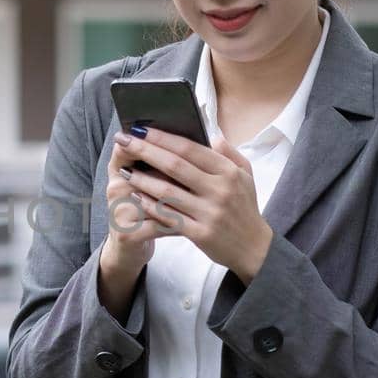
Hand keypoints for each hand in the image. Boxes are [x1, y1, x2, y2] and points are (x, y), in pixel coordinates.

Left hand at [111, 126, 274, 282]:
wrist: (254, 248)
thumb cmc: (245, 208)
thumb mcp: (246, 176)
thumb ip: (229, 153)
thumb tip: (212, 134)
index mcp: (228, 172)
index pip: (190, 148)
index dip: (163, 137)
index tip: (141, 129)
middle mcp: (220, 190)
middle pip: (175, 165)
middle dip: (145, 151)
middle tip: (122, 141)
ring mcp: (210, 212)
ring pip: (167, 192)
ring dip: (141, 179)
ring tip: (124, 170)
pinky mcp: (200, 233)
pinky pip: (168, 216)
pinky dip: (149, 205)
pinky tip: (135, 196)